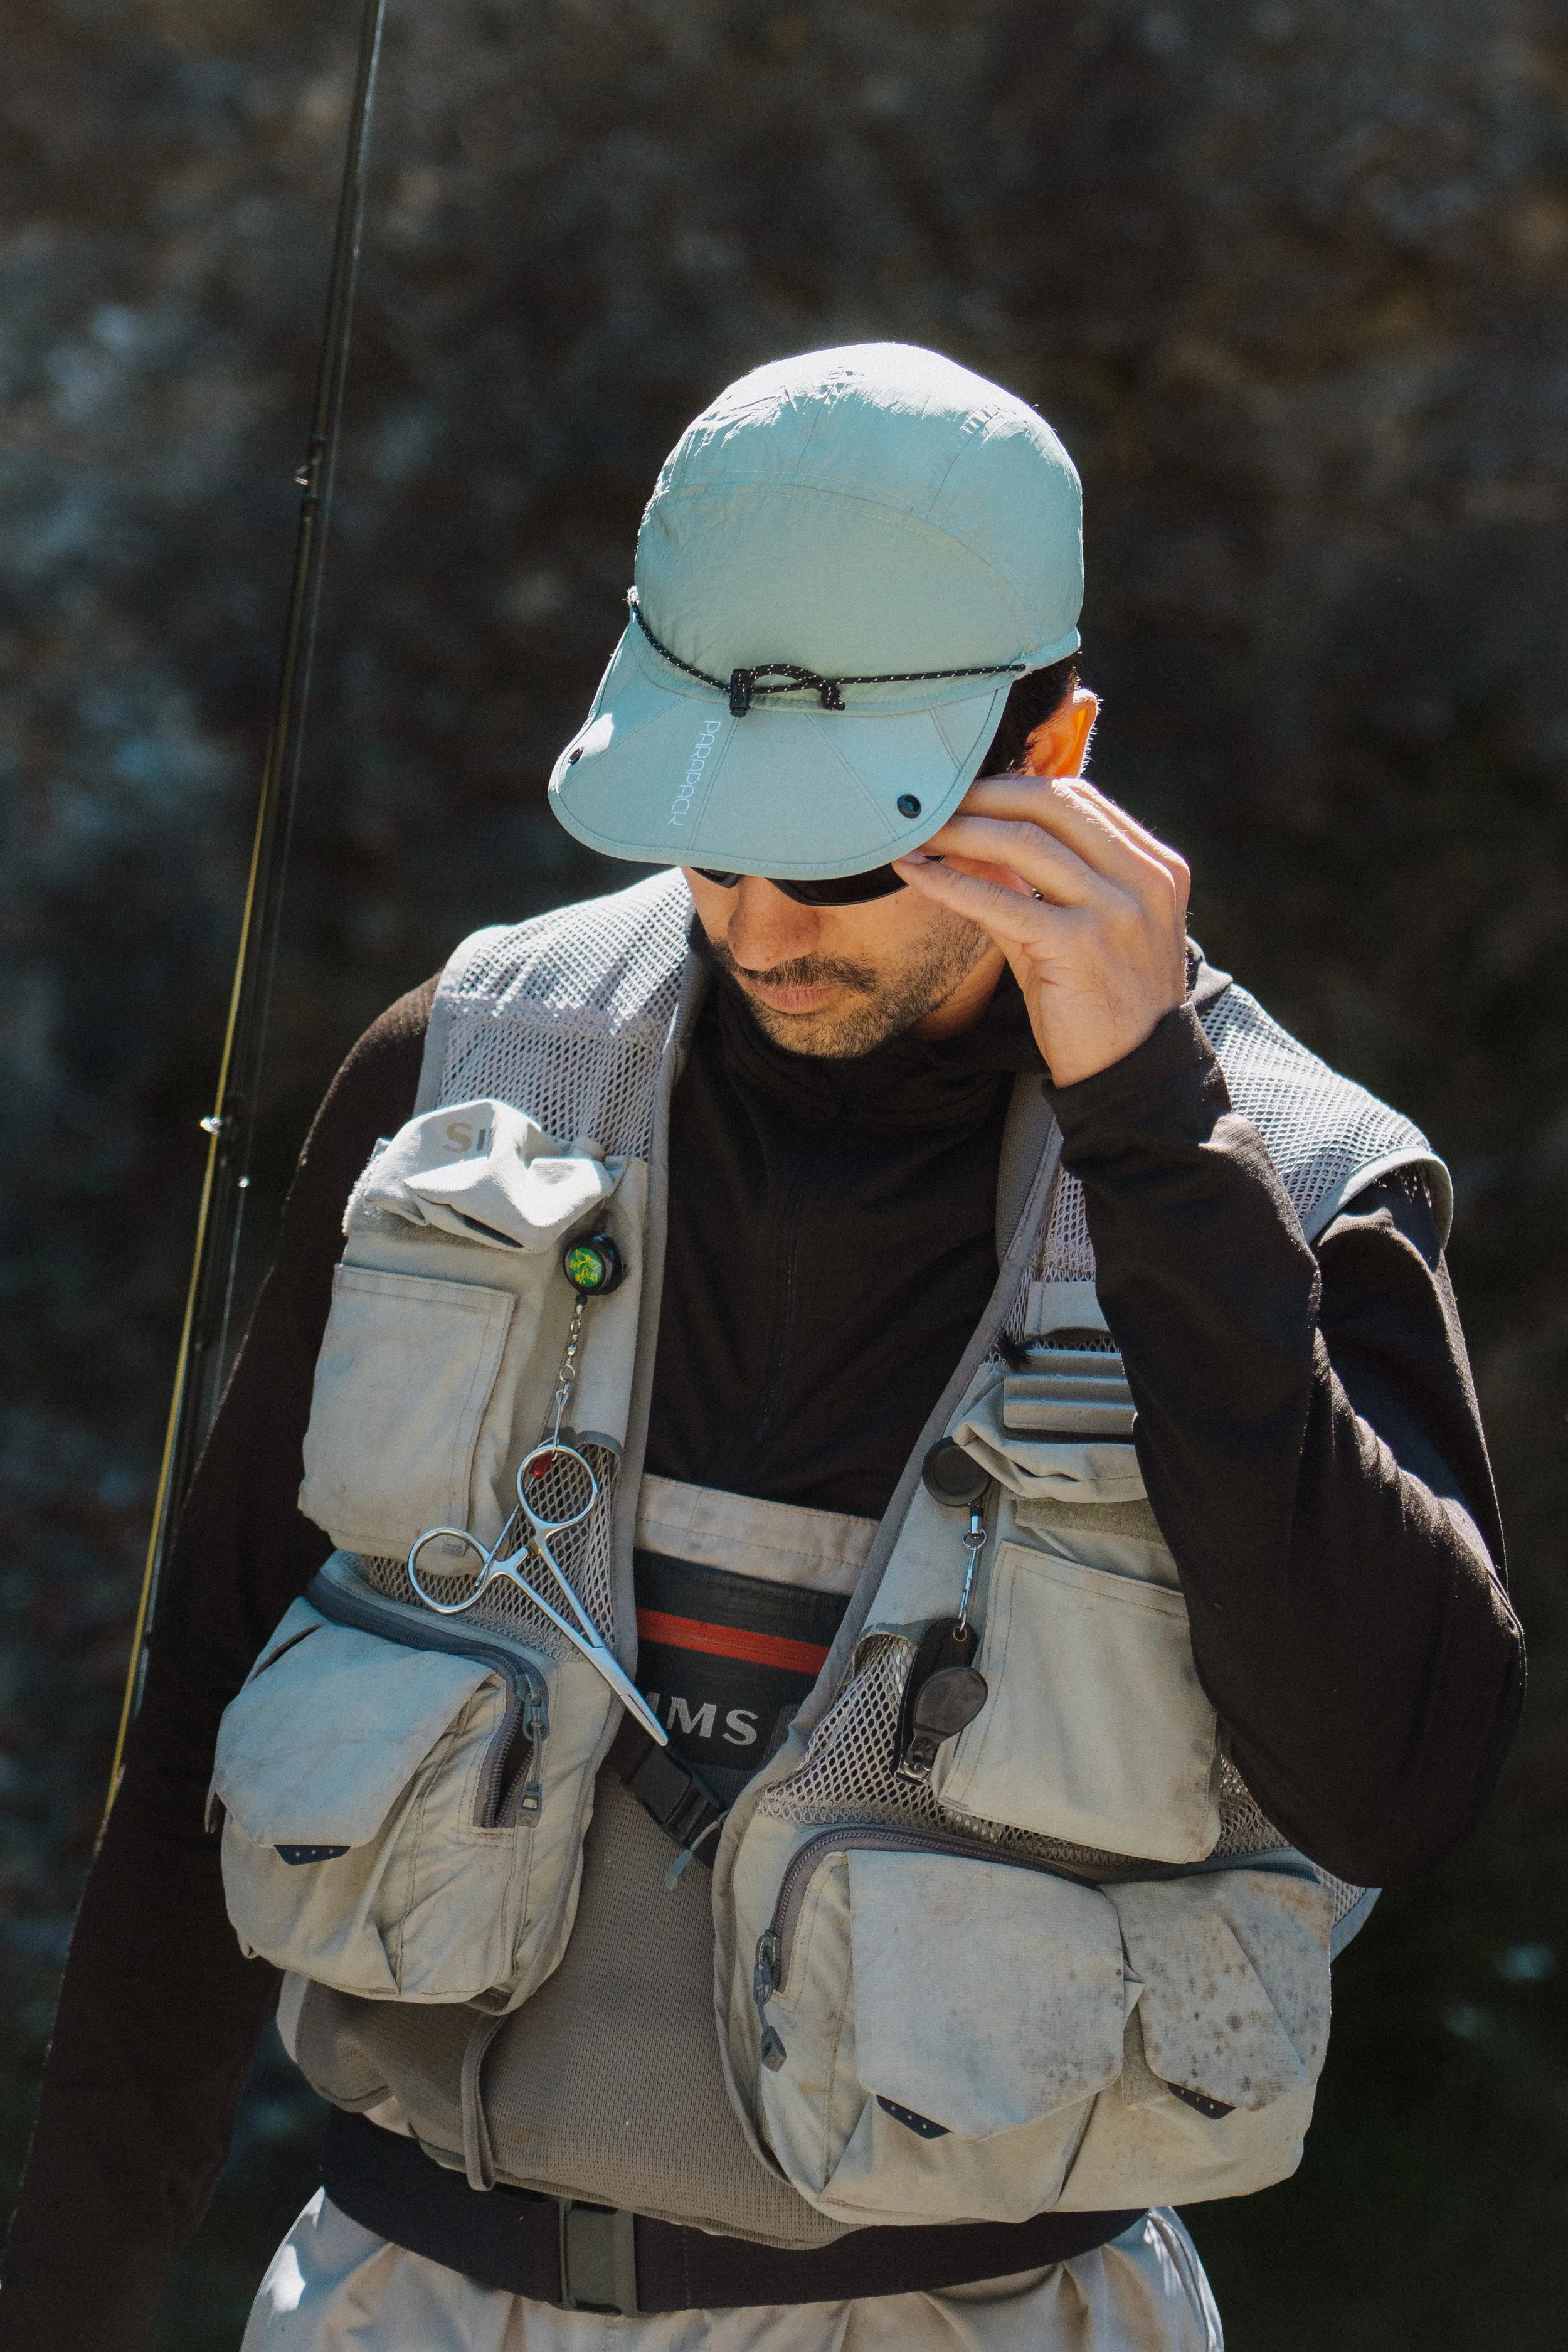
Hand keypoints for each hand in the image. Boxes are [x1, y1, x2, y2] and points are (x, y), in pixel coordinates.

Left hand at [893, 773, 1190, 1086]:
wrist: (1132, 1074)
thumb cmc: (1101, 1003)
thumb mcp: (1082, 928)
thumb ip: (1040, 882)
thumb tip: (975, 836)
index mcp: (1154, 866)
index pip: (1079, 798)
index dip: (1014, 788)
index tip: (967, 792)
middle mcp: (1144, 878)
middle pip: (1053, 803)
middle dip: (985, 796)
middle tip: (934, 802)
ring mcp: (1116, 909)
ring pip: (1024, 842)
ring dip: (960, 831)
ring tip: (917, 833)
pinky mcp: (1080, 944)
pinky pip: (1000, 899)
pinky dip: (950, 881)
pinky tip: (915, 873)